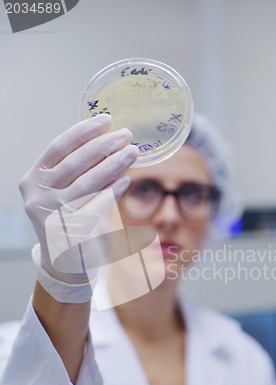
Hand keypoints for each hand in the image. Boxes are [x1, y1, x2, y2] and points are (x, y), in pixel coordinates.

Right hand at [19, 115, 137, 286]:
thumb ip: (77, 169)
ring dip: (113, 165)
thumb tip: (108, 140)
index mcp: (33, 179)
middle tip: (127, 136)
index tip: (106, 121)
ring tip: (132, 153)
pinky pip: (95, 206)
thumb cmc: (67, 218)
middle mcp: (37, 195)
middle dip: (104, 146)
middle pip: (75, 163)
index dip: (83, 132)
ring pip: (87, 183)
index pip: (58, 147)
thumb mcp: (64, 190)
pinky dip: (112, 191)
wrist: (63, 261)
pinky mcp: (68, 232)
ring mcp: (51, 215)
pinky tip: (125, 180)